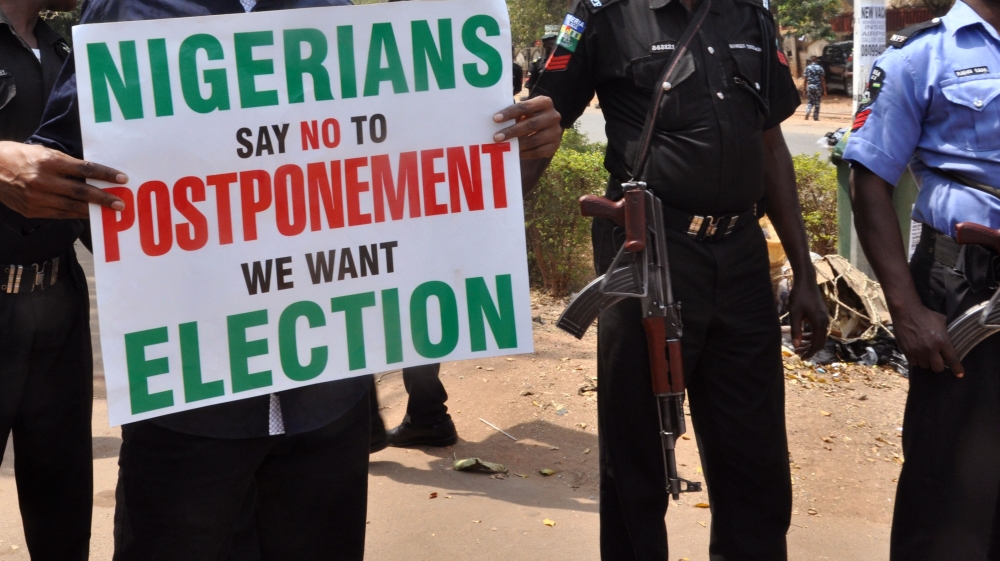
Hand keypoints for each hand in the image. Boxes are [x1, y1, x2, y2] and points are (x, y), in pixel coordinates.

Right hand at [0, 141, 127, 218]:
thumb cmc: (19, 156)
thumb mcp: (43, 153)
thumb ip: (66, 164)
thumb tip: (91, 174)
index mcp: (48, 162)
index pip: (84, 169)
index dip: (105, 174)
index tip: (122, 178)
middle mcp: (43, 180)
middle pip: (81, 192)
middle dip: (103, 198)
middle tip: (120, 203)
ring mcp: (36, 198)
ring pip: (72, 207)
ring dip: (93, 210)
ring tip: (109, 211)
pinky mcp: (31, 210)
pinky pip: (60, 214)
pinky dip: (76, 214)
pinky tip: (88, 214)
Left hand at [492, 96, 561, 158]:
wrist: (547, 128)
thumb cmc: (530, 116)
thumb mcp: (525, 111)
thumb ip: (515, 114)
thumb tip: (495, 123)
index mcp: (545, 102)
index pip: (525, 107)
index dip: (509, 113)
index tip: (495, 119)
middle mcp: (554, 116)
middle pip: (531, 125)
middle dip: (512, 131)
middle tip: (496, 137)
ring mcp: (556, 132)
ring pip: (534, 140)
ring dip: (517, 145)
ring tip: (504, 146)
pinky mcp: (555, 146)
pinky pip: (538, 152)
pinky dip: (525, 153)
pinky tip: (515, 153)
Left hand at [787, 282, 829, 359]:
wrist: (806, 281)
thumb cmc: (799, 295)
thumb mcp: (794, 313)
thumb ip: (795, 330)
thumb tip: (796, 345)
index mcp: (820, 322)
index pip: (817, 343)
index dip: (810, 353)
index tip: (802, 358)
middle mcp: (825, 321)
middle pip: (820, 342)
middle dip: (809, 349)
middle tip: (798, 354)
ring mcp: (824, 318)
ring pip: (819, 336)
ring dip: (809, 343)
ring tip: (798, 348)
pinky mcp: (821, 315)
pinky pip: (818, 330)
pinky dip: (811, 335)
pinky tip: (802, 337)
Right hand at [893, 304, 963, 376]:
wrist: (907, 312)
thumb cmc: (926, 315)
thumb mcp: (942, 321)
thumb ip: (948, 333)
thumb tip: (955, 337)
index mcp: (942, 341)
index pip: (953, 360)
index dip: (957, 369)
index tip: (960, 374)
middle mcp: (930, 349)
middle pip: (938, 368)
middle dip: (939, 365)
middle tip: (938, 360)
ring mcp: (918, 351)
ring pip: (925, 366)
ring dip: (927, 362)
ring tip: (926, 355)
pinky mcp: (907, 351)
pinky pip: (914, 363)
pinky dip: (917, 360)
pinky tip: (917, 353)